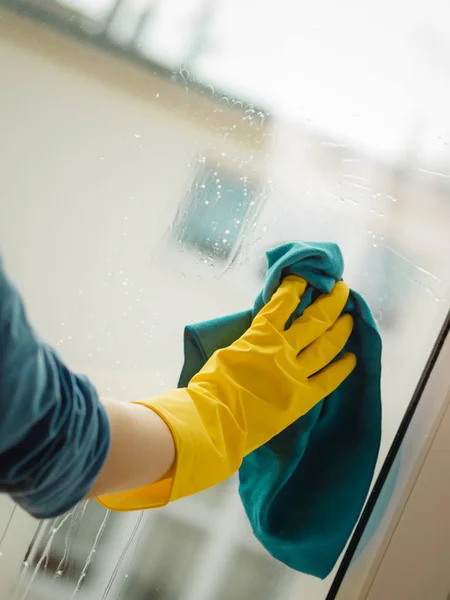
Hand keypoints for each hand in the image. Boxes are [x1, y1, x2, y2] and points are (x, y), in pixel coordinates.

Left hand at [98, 276, 355, 510]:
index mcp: (302, 399)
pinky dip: (290, 292)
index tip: (352, 356)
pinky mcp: (261, 336)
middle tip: (350, 310)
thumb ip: (279, 406)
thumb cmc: (238, 433)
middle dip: (340, 327)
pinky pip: (279, 308)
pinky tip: (302, 279)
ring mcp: (281, 351)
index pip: (329, 379)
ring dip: (326, 305)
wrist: (218, 423)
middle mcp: (298, 372)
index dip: (342, 366)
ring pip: (311, 323)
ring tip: (339, 291)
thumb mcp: (269, 424)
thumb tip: (275, 398)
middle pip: (326, 345)